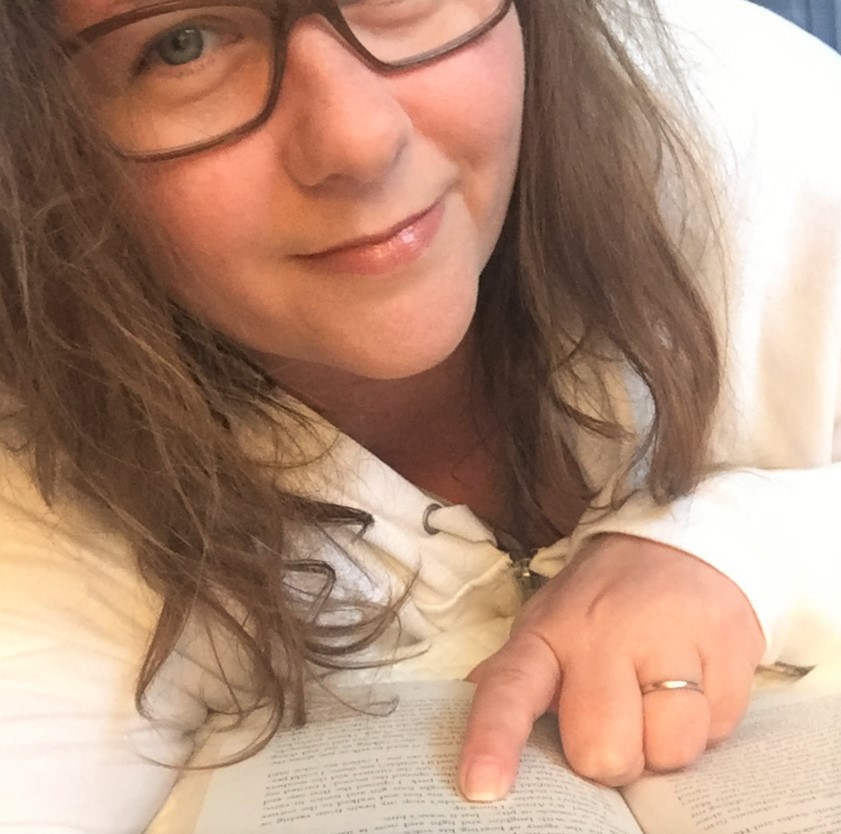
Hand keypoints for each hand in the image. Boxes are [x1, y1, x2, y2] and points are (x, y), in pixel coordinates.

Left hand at [457, 534, 764, 799]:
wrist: (679, 547)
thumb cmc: (602, 605)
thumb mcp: (548, 628)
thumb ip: (512, 678)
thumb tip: (462, 723)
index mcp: (547, 634)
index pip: (511, 690)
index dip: (495, 740)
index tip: (483, 787)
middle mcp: (603, 634)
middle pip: (602, 750)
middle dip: (612, 757)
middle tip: (619, 721)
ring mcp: (670, 639)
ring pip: (669, 750)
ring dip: (666, 743)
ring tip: (660, 698)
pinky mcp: (729, 649)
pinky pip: (720, 732)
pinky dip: (709, 723)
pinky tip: (696, 680)